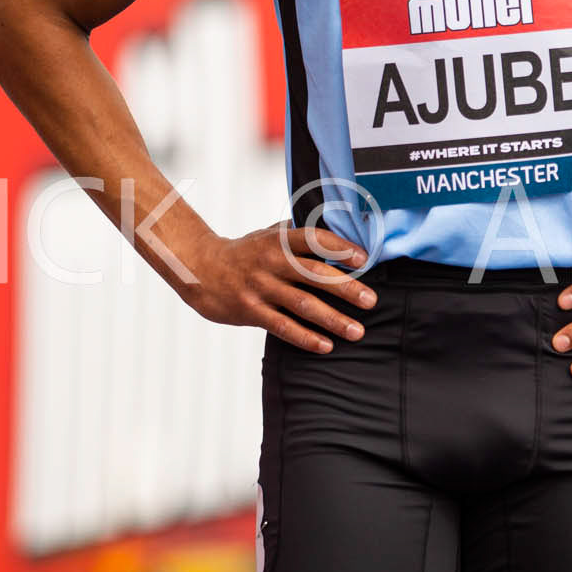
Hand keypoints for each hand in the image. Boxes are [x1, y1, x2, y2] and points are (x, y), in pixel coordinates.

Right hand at [182, 222, 376, 351]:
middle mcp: (271, 263)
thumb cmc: (245, 252)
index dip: (339, 248)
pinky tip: (326, 345)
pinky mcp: (250, 311)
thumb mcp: (269, 234)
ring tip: (357, 331)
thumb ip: (299, 232)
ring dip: (332, 319)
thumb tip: (340, 226)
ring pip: (302, 305)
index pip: (313, 240)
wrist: (199, 269)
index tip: (364, 259)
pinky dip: (305, 337)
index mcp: (278, 240)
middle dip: (345, 289)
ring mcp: (260, 287)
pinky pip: (282, 327)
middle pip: (313, 274)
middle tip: (371, 301)